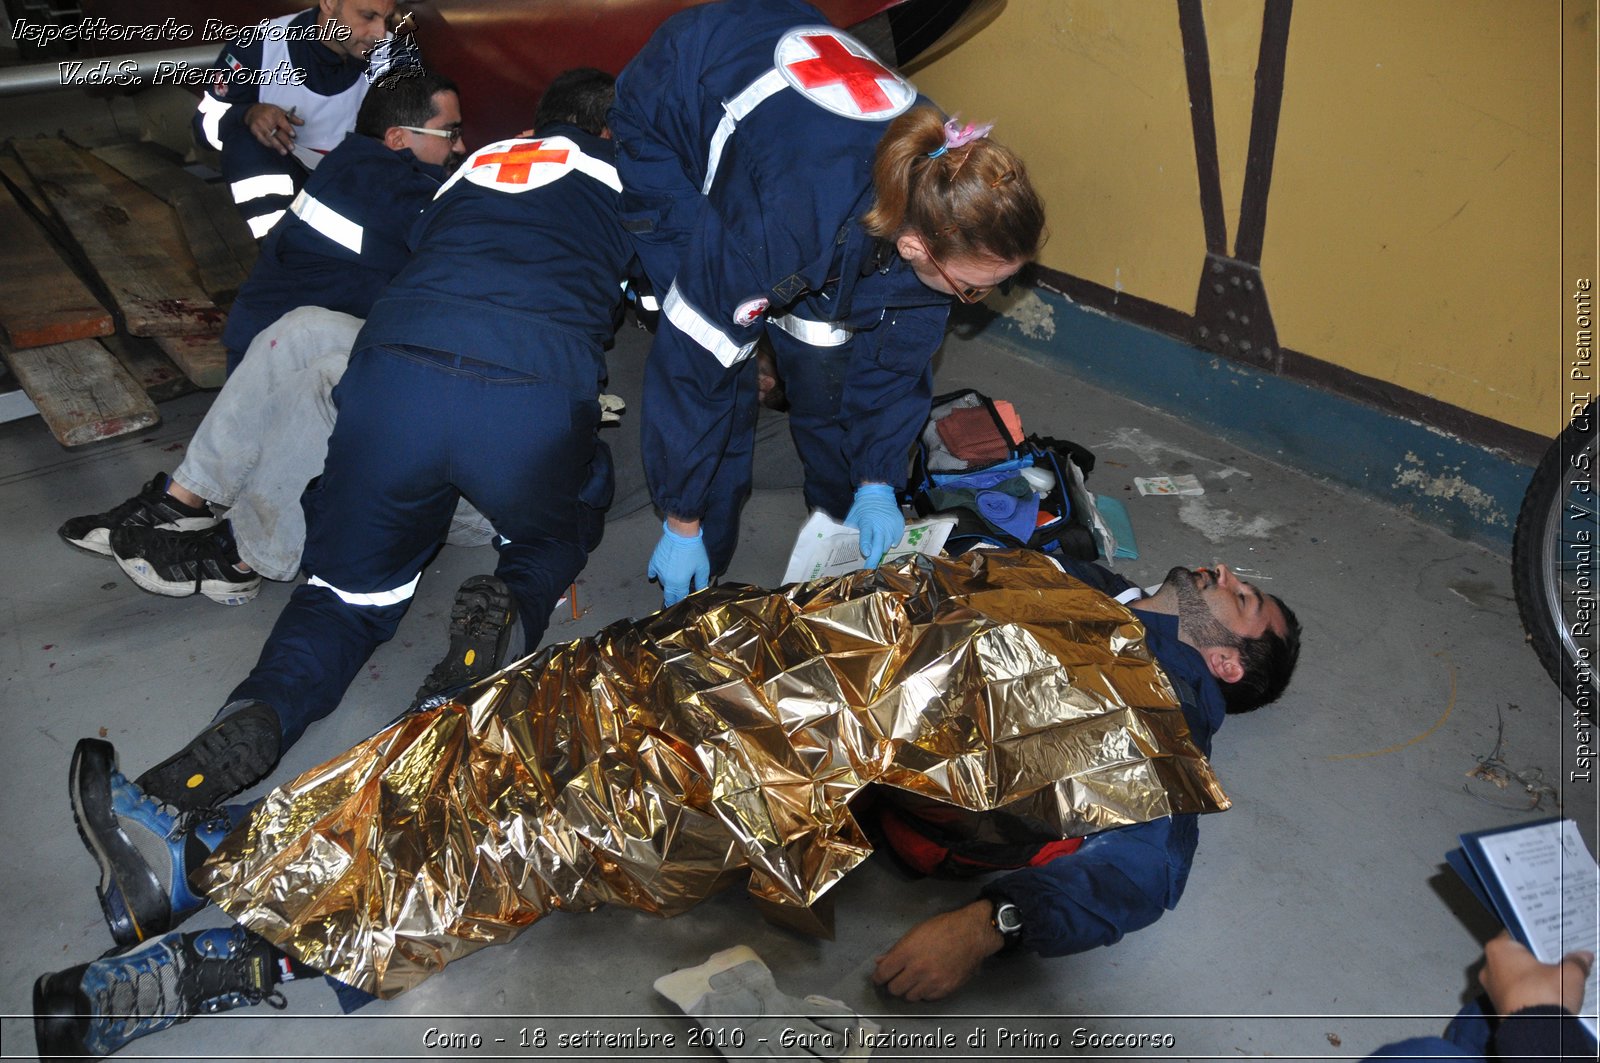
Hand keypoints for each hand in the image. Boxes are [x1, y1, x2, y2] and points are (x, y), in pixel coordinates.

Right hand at [244, 103, 302, 153]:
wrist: (252, 111)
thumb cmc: (268, 112)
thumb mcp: (280, 111)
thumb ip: (292, 118)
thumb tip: (302, 123)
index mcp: (274, 114)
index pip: (282, 122)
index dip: (288, 129)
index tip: (293, 135)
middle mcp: (266, 120)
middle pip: (276, 131)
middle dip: (285, 140)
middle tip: (292, 148)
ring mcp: (260, 126)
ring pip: (270, 137)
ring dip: (278, 146)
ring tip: (284, 152)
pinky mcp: (255, 131)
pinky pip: (263, 140)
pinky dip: (269, 144)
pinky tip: (275, 148)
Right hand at [648, 519, 709, 605]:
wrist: (681, 534)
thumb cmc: (694, 551)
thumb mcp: (702, 568)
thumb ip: (701, 582)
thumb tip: (701, 592)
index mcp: (679, 584)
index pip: (679, 599)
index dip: (681, 603)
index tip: (683, 607)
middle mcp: (667, 580)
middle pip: (668, 595)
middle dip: (672, 600)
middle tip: (674, 603)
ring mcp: (659, 571)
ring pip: (662, 583)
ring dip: (667, 585)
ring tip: (672, 584)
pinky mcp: (654, 561)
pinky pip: (652, 572)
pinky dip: (654, 575)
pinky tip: (654, 576)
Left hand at [842, 483, 902, 568]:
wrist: (879, 494)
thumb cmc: (862, 508)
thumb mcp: (853, 517)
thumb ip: (849, 530)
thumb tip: (839, 545)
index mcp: (867, 522)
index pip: (866, 535)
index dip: (866, 544)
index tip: (866, 552)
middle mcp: (881, 525)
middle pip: (879, 545)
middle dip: (874, 558)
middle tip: (870, 569)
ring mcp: (892, 526)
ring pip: (888, 545)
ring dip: (881, 549)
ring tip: (876, 549)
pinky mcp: (900, 526)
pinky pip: (896, 541)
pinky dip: (891, 543)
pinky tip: (885, 540)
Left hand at [872, 900, 1003, 1000]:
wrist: (971, 934)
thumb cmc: (943, 928)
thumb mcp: (915, 933)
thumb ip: (896, 950)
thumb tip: (880, 961)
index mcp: (906, 953)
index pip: (883, 974)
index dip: (878, 977)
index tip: (880, 977)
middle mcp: (917, 970)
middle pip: (894, 989)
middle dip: (894, 983)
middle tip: (898, 977)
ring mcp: (931, 982)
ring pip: (909, 997)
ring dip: (909, 990)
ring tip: (915, 979)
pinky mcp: (944, 990)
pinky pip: (926, 998)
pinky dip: (924, 992)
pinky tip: (928, 981)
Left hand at [1479, 930, 1593, 1014]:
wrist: (1536, 1031)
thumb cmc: (1545, 995)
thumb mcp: (1569, 974)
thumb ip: (1575, 962)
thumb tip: (1583, 957)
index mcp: (1499, 949)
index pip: (1516, 934)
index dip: (1536, 936)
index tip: (1549, 938)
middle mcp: (1489, 966)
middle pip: (1515, 957)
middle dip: (1535, 959)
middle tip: (1556, 960)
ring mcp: (1492, 988)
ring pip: (1515, 977)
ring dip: (1532, 978)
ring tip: (1555, 979)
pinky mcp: (1499, 1007)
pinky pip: (1516, 994)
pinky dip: (1529, 994)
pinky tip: (1547, 996)